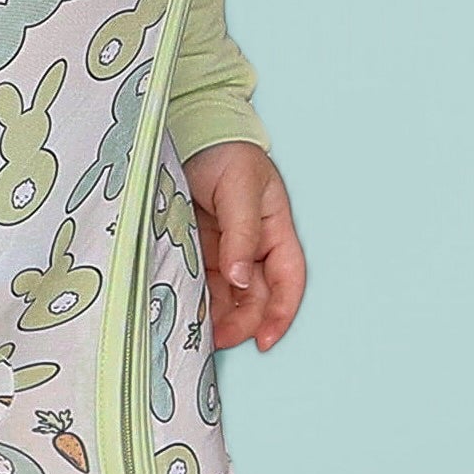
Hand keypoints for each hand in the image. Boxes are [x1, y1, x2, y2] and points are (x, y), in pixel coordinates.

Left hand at [185, 142, 304, 351]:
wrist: (189, 132)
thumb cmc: (226, 153)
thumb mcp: (240, 187)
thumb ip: (241, 233)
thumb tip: (241, 279)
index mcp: (275, 231)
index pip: (288, 280)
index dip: (281, 313)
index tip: (264, 340)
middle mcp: (253, 247)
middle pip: (256, 297)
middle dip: (241, 322)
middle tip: (217, 338)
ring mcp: (223, 251)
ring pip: (227, 297)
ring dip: (217, 317)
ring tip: (198, 332)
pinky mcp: (196, 251)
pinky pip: (201, 284)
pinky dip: (196, 300)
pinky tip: (185, 312)